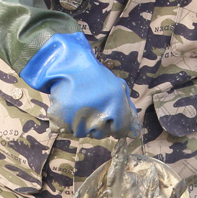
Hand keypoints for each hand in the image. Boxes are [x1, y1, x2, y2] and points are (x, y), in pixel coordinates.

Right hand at [20, 32, 140, 138]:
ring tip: (81, 105)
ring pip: (85, 133)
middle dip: (99, 124)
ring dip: (84, 123)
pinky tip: (70, 108)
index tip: (111, 119)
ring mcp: (79, 120)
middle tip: (93, 107)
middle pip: (102, 133)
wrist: (68, 64)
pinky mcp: (62, 121)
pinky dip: (69, 122)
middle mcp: (99, 114)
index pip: (121, 129)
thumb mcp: (118, 87)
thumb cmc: (95, 75)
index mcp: (116, 104)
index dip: (117, 126)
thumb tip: (134, 133)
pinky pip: (68, 130)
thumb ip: (128, 110)